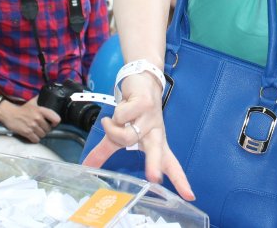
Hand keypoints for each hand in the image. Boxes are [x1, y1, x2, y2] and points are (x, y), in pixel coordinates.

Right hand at [0, 97, 60, 142]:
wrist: (9, 114)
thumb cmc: (22, 109)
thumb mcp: (33, 102)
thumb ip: (41, 99)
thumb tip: (47, 94)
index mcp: (41, 110)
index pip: (56, 118)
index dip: (55, 122)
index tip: (53, 123)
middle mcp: (38, 118)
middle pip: (48, 129)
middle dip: (45, 129)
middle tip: (41, 127)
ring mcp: (32, 126)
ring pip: (43, 135)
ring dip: (40, 134)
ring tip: (37, 131)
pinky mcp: (27, 132)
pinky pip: (36, 140)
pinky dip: (35, 139)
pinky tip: (33, 135)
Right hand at [81, 73, 195, 200]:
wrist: (142, 79)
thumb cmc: (135, 109)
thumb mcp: (121, 133)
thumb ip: (105, 151)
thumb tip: (87, 167)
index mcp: (156, 142)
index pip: (171, 165)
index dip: (180, 181)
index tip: (189, 197)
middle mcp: (156, 133)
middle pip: (157, 152)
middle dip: (154, 165)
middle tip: (154, 178)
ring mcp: (151, 118)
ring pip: (127, 135)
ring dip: (113, 129)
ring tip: (111, 122)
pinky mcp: (145, 103)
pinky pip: (122, 116)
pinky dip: (114, 115)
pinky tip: (119, 107)